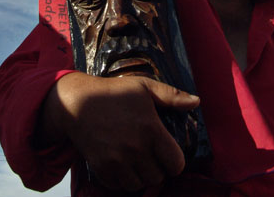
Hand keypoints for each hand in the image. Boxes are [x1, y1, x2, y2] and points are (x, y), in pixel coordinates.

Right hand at [41, 72, 199, 191]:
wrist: (77, 102)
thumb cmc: (113, 92)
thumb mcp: (144, 87)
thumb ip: (172, 96)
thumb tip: (196, 102)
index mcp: (151, 129)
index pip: (175, 164)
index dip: (175, 161)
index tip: (169, 155)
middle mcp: (135, 148)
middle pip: (158, 177)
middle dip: (158, 169)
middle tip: (152, 157)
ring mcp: (117, 160)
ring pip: (139, 185)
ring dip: (141, 176)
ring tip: (138, 162)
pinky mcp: (101, 167)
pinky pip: (119, 187)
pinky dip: (123, 180)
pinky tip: (123, 165)